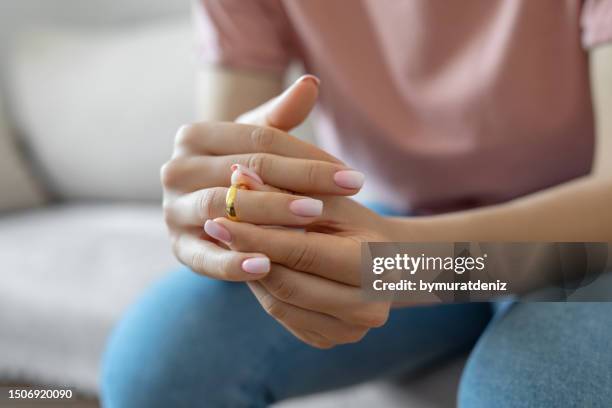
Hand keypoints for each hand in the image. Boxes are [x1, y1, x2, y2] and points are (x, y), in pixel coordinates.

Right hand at [162, 76, 364, 280]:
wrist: (210, 206)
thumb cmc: (241, 166)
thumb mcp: (259, 139)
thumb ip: (282, 115)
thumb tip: (311, 83)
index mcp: (193, 136)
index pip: (258, 141)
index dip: (307, 156)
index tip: (350, 174)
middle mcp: (175, 170)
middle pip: (242, 173)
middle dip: (296, 183)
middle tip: (342, 195)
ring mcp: (173, 210)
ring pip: (223, 210)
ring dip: (269, 216)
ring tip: (313, 219)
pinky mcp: (178, 248)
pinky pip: (204, 258)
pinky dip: (232, 264)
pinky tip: (266, 267)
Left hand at [204, 185, 393, 347]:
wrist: (378, 259)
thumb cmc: (351, 221)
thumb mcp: (325, 199)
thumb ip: (285, 189)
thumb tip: (237, 175)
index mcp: (376, 266)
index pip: (303, 253)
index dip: (257, 235)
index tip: (220, 216)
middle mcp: (370, 307)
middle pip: (289, 285)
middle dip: (248, 255)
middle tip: (214, 228)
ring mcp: (350, 330)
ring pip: (280, 304)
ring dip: (249, 273)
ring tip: (228, 243)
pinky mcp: (329, 339)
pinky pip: (282, 315)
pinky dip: (262, 288)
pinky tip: (250, 264)